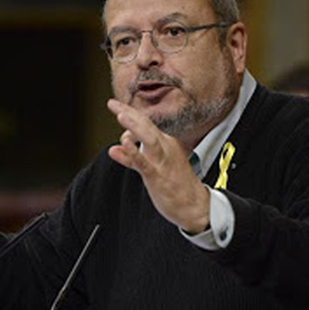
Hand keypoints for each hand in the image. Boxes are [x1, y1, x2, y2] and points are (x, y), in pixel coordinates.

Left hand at [106, 99, 209, 233]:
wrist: (196, 205)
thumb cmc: (176, 186)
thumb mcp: (152, 167)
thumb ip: (131, 157)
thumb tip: (113, 149)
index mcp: (165, 143)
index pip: (145, 124)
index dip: (130, 113)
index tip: (115, 106)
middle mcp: (165, 148)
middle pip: (146, 125)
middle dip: (129, 113)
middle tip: (113, 104)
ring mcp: (162, 161)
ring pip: (149, 138)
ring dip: (134, 126)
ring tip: (121, 115)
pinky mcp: (158, 175)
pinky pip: (145, 162)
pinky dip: (135, 153)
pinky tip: (125, 145)